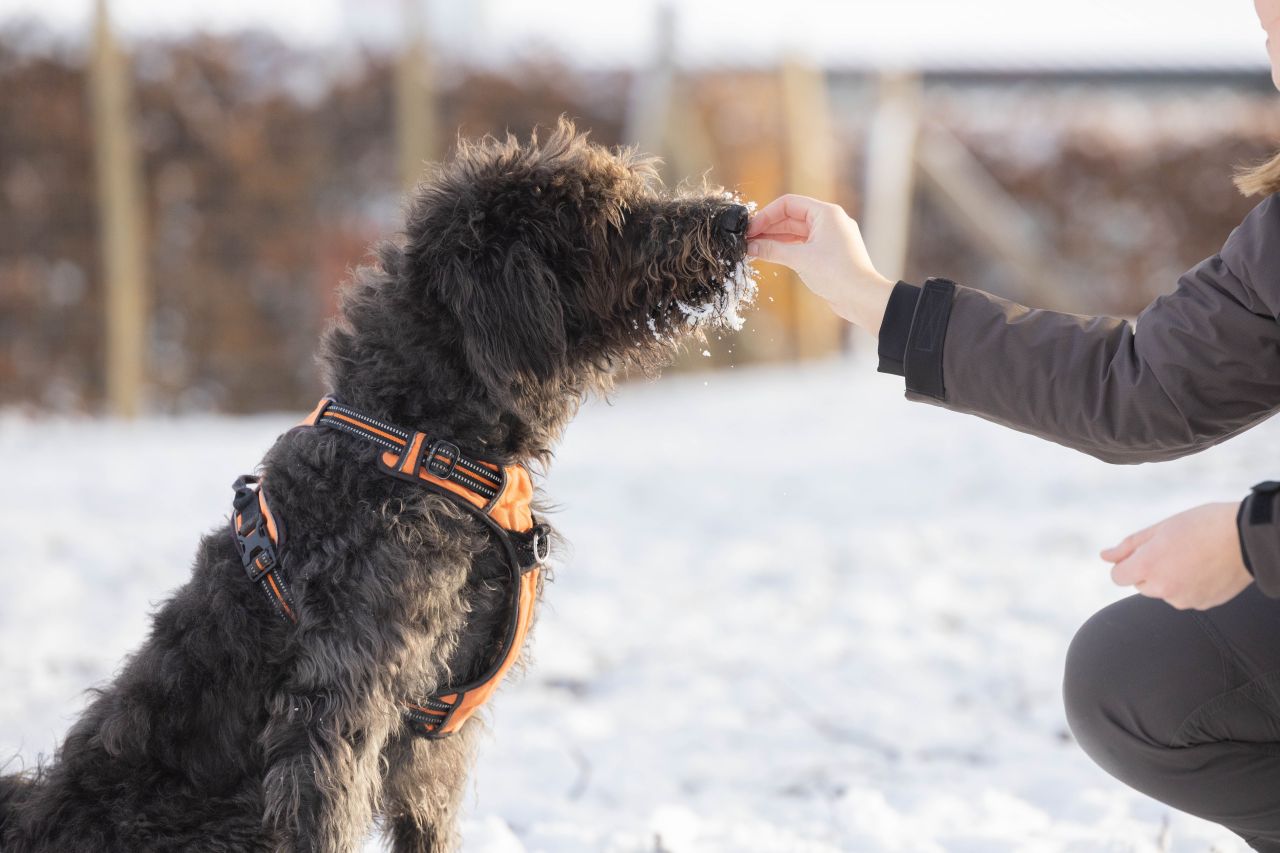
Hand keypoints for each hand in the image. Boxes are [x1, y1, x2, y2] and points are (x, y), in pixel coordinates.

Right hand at [746, 194, 894, 332]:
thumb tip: (751, 246)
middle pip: (791, 217)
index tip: (751, 229)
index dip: (767, 215)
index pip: (789, 204)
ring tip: (755, 249)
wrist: (862, 298)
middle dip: (769, 228)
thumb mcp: (800, 259)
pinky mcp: (829, 253)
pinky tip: (772, 255)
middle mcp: (829, 221)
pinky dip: (787, 249)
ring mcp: (830, 237)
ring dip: (776, 239)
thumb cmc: (838, 274)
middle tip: (749, 240)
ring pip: (796, 232)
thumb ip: (773, 250)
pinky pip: (803, 245)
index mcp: (826, 213)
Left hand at [1101, 502, 1252, 609]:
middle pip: (1141, 584)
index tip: (1143, 553)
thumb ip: (1129, 546)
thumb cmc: (1201, 525)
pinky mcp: (1202, 605)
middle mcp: (1162, 589)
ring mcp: (1183, 600)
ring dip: (1170, 579)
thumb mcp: (1160, 529)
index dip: (1128, 563)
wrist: (1247, 537)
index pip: (1118, 577)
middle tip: (1173, 550)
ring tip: (1193, 557)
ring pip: (1164, 592)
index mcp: (1147, 568)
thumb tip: (1104, 557)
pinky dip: (1189, 586)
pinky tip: (1205, 568)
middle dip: (1149, 570)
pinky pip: (1186, 597)